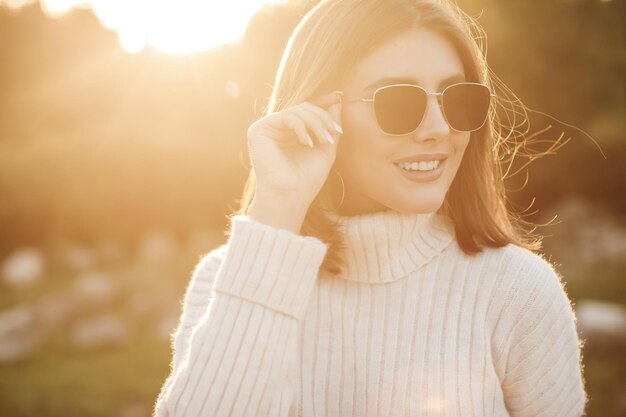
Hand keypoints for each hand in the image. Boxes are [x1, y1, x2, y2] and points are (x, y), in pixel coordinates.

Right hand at [246, 91, 342, 208]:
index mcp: (291, 134)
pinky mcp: (258, 130)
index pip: (309, 112)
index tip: (339, 112)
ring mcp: (268, 129)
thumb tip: (338, 102)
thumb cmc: (307, 179)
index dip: (324, 110)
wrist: (291, 196)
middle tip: (334, 133)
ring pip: (297, 110)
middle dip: (322, 119)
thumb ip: (330, 126)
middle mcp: (278, 130)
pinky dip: (301, 126)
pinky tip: (306, 142)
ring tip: (324, 141)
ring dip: (315, 123)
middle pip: (304, 108)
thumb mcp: (326, 149)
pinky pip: (285, 116)